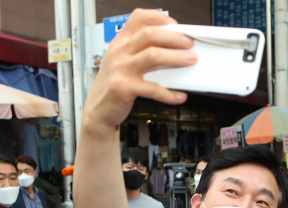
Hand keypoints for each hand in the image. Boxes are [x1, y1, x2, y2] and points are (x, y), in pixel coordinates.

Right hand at [83, 9, 195, 131]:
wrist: (97, 110)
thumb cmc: (113, 86)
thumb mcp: (121, 62)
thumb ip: (139, 52)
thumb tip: (171, 49)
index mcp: (120, 42)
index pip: (138, 17)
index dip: (159, 18)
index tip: (174, 25)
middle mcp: (119, 52)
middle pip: (149, 34)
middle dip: (173, 37)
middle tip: (189, 43)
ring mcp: (121, 69)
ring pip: (153, 56)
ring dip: (176, 58)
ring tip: (190, 60)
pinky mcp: (124, 88)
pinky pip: (152, 89)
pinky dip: (169, 93)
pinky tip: (179, 96)